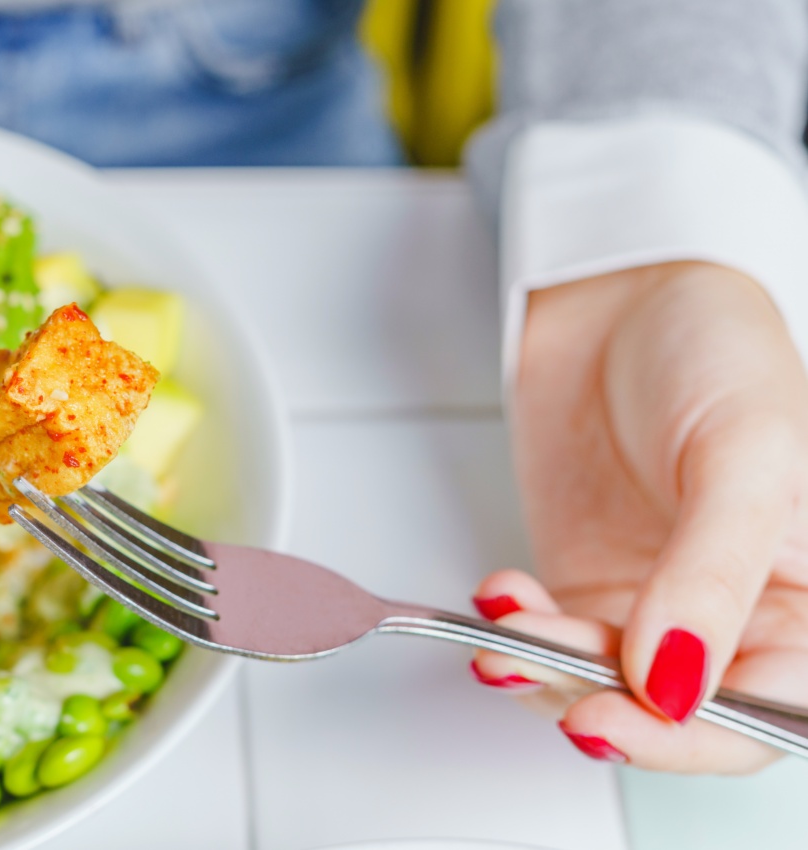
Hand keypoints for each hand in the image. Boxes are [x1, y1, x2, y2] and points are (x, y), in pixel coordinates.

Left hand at [472, 260, 807, 772]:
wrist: (620, 294)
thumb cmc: (713, 348)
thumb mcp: (743, 457)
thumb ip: (711, 578)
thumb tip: (674, 685)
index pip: (774, 708)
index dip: (701, 733)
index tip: (627, 715)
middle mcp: (745, 615)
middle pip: (685, 715)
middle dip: (614, 710)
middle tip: (553, 691)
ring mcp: (659, 606)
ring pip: (607, 685)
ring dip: (550, 670)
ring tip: (507, 631)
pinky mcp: (591, 589)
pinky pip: (555, 642)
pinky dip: (520, 633)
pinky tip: (501, 599)